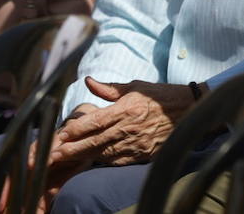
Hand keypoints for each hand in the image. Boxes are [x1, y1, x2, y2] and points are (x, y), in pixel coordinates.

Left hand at [46, 77, 197, 166]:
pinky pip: (120, 162)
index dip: (76, 130)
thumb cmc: (160, 96)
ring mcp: (137, 144)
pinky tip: (92, 162)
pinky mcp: (144, 155)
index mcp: (125, 110)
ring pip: (105, 154)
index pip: (94, 122)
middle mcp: (129, 129)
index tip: (61, 133)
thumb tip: (88, 81)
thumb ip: (109, 88)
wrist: (190, 111)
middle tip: (53, 154)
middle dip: (72, 149)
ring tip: (65, 160)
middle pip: (95, 142)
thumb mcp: (134, 86)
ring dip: (84, 157)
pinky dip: (104, 162)